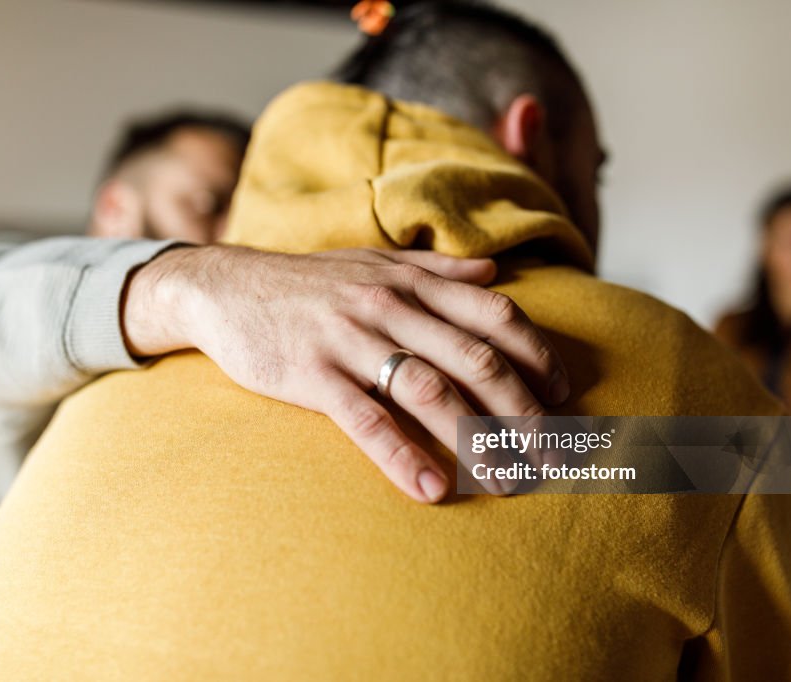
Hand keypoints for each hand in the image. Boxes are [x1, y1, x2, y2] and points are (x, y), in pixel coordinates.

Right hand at [123, 245, 568, 502]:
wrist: (225, 286)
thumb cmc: (308, 282)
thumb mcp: (374, 264)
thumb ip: (438, 271)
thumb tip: (494, 273)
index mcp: (412, 283)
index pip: (495, 316)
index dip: (538, 356)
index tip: (565, 395)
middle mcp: (391, 308)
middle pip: (477, 361)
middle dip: (524, 412)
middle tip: (555, 456)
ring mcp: (352, 341)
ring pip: (431, 392)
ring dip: (478, 441)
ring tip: (508, 482)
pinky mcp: (314, 375)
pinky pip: (367, 420)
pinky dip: (401, 455)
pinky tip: (429, 489)